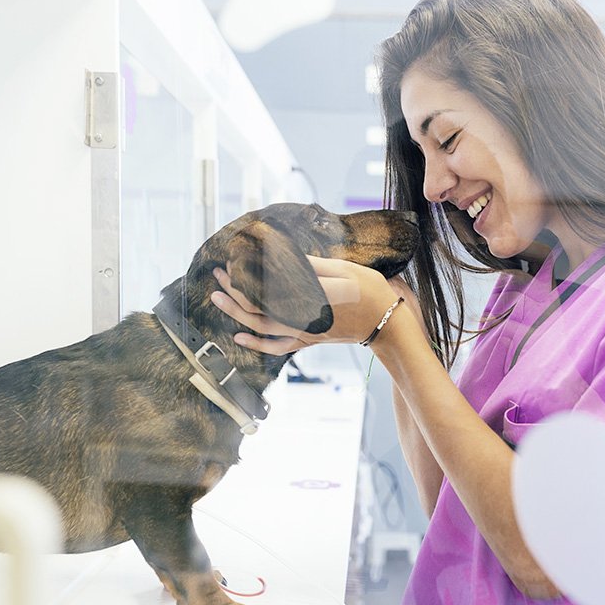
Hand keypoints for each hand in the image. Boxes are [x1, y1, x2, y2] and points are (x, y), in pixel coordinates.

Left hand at [210, 255, 400, 355]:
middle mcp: (301, 317)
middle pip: (256, 306)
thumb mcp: (344, 269)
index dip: (246, 275)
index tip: (233, 259)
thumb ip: (312, 266)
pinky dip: (256, 344)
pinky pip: (277, 346)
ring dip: (236, 313)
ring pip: (260, 327)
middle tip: (218, 273)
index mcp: (309, 296)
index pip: (267, 287)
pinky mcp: (308, 340)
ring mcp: (303, 332)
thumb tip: (284, 258)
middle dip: (233, 290)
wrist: (386, 323)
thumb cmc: (370, 291)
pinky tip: (239, 337)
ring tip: (217, 298)